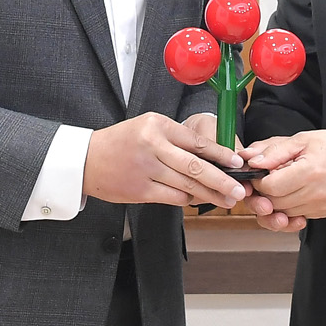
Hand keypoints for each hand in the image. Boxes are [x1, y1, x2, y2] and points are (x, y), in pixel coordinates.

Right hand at [84, 113, 246, 208]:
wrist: (86, 160)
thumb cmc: (122, 142)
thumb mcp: (148, 128)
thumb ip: (177, 140)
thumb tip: (212, 157)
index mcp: (157, 125)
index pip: (197, 141)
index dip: (220, 155)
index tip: (237, 163)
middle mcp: (152, 145)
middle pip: (195, 166)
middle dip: (222, 180)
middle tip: (239, 189)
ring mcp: (145, 169)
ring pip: (186, 185)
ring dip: (210, 195)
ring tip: (227, 199)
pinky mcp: (139, 190)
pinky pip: (172, 197)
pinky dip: (187, 200)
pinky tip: (197, 200)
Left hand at [245, 129, 325, 221]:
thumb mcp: (302, 139)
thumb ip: (275, 151)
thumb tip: (253, 162)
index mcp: (308, 173)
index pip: (270, 187)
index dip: (259, 179)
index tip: (261, 171)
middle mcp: (314, 194)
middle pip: (273, 202)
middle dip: (264, 191)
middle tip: (267, 177)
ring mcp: (318, 207)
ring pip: (282, 212)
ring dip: (275, 201)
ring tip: (281, 184)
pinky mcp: (321, 213)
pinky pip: (295, 215)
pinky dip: (288, 206)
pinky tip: (292, 192)